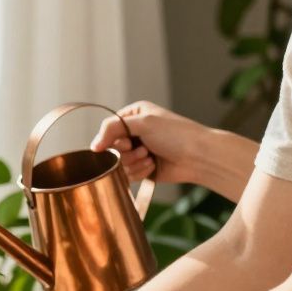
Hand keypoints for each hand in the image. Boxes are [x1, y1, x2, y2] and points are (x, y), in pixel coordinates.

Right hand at [90, 101, 210, 185]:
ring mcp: (138, 151)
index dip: (113, 139)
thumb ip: (113, 128)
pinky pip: (128, 175)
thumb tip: (93, 147)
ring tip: (150, 157)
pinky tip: (153, 166)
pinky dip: (139, 172)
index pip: (108, 128)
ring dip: (133, 163)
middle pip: (111, 148)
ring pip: (118, 164)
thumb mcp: (143, 122)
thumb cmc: (175, 134)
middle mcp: (134, 132)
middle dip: (126, 153)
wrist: (198, 157)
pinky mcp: (142, 168)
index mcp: (134, 115)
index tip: (127, 141)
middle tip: (143, 149)